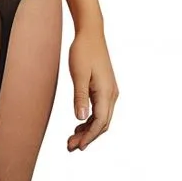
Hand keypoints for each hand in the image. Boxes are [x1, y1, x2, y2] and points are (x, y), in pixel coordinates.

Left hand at [67, 29, 118, 150]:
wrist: (90, 33)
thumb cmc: (83, 51)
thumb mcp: (79, 75)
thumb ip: (80, 97)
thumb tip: (81, 118)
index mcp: (106, 92)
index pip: (100, 122)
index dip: (89, 137)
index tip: (77, 146)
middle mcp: (112, 94)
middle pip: (102, 124)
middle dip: (88, 137)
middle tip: (70, 146)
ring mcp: (110, 92)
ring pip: (102, 119)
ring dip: (88, 131)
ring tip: (71, 139)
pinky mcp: (105, 89)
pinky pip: (100, 111)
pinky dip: (90, 121)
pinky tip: (78, 125)